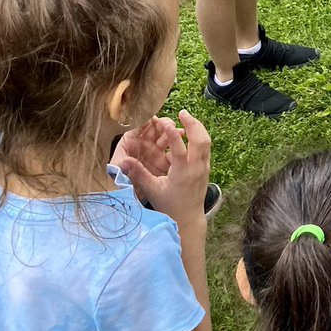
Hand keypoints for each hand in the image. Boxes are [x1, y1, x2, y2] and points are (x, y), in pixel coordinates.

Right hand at [118, 109, 210, 227]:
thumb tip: (122, 163)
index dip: (173, 135)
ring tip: (187, 118)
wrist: (188, 218)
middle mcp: (196, 168)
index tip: (167, 122)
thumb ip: (139, 175)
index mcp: (182, 173)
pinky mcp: (207, 168)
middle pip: (200, 140)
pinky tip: (192, 132)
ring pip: (206, 142)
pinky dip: (200, 136)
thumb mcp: (152, 191)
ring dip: (198, 128)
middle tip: (182, 112)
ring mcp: (204, 167)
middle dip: (193, 124)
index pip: (180, 150)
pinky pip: (206, 148)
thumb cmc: (169, 205)